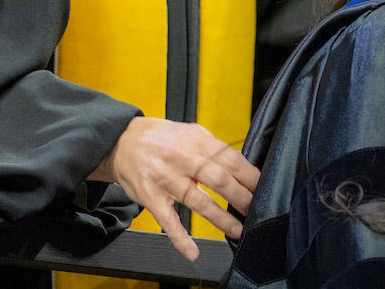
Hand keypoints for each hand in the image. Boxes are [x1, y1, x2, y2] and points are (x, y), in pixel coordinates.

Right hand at [89, 117, 258, 260]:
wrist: (122, 141)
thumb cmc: (159, 138)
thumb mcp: (189, 133)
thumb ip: (212, 148)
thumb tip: (241, 164)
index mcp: (195, 140)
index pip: (230, 159)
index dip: (249, 176)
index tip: (262, 187)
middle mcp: (181, 158)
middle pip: (219, 180)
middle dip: (241, 197)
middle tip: (255, 209)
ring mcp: (165, 178)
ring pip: (198, 202)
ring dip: (221, 219)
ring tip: (237, 230)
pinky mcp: (151, 197)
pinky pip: (168, 221)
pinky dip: (181, 239)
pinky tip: (193, 252)